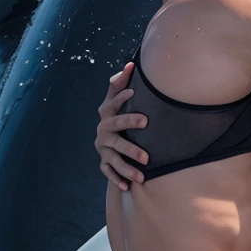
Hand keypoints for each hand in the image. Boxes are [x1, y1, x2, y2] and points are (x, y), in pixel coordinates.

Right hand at [95, 62, 148, 189]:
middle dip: (129, 134)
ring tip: (143, 175)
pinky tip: (128, 187)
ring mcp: (103, 149)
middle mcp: (103, 132)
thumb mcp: (115, 99)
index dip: (121, 98)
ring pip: (114, 158)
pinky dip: (117, 179)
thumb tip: (131, 64)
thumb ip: (121, 84)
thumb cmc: (116, 114)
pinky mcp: (104, 162)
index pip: (112, 106)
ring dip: (127, 166)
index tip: (134, 92)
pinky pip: (109, 172)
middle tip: (146, 134)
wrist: (105, 136)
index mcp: (106, 115)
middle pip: (115, 133)